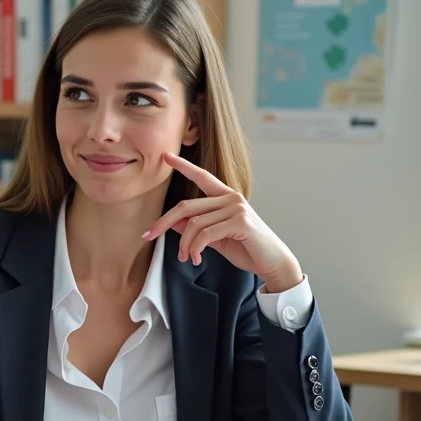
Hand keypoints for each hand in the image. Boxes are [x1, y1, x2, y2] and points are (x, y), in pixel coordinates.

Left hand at [144, 152, 303, 292]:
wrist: (272, 263)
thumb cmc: (246, 249)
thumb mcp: (215, 238)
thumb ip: (196, 228)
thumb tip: (174, 222)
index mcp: (225, 197)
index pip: (201, 176)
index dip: (183, 166)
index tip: (165, 157)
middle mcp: (231, 198)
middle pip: (186, 205)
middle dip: (164, 222)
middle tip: (149, 236)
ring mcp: (237, 208)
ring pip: (194, 224)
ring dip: (184, 245)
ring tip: (186, 258)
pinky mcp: (240, 222)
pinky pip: (205, 235)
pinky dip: (195, 249)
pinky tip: (196, 259)